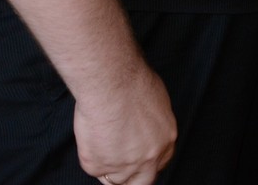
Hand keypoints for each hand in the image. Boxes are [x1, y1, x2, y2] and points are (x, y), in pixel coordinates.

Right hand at [74, 60, 176, 184]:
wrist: (112, 84)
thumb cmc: (133, 82)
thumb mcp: (156, 102)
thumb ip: (152, 125)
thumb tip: (144, 130)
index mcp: (166, 140)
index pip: (158, 165)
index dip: (146, 163)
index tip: (137, 158)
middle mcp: (149, 159)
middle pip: (142, 182)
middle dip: (132, 178)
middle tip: (120, 161)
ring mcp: (123, 167)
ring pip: (115, 179)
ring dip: (110, 164)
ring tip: (103, 137)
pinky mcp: (98, 166)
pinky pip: (94, 167)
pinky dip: (91, 154)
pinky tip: (93, 133)